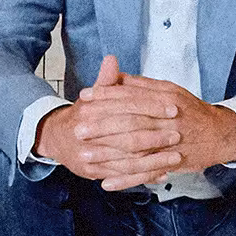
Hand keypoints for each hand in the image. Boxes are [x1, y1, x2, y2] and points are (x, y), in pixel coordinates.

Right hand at [35, 55, 184, 188]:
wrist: (58, 138)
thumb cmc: (83, 115)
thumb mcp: (93, 96)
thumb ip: (106, 81)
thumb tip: (111, 59)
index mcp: (89, 111)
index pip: (126, 108)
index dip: (151, 107)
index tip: (173, 108)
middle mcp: (87, 134)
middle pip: (127, 137)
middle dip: (155, 137)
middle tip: (178, 135)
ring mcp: (89, 156)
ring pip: (127, 161)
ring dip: (154, 160)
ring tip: (177, 157)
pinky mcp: (92, 172)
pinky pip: (122, 176)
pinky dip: (144, 176)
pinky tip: (163, 173)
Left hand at [71, 72, 235, 189]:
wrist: (222, 133)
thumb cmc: (192, 110)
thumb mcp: (171, 90)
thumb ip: (143, 85)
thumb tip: (118, 77)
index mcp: (165, 99)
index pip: (131, 96)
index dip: (106, 96)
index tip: (84, 97)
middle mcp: (167, 120)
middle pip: (130, 122)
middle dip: (101, 126)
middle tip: (78, 129)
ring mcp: (170, 144)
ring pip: (135, 150)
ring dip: (108, 154)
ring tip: (85, 156)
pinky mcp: (172, 164)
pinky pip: (146, 174)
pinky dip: (125, 180)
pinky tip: (106, 183)